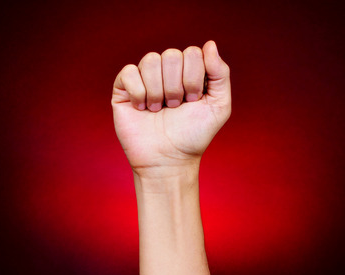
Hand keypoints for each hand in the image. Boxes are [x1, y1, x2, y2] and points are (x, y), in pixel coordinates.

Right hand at [111, 40, 230, 178]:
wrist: (168, 160)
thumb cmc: (193, 136)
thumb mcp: (219, 107)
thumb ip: (221, 74)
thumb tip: (209, 43)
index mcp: (189, 72)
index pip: (193, 53)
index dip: (194, 79)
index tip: (193, 102)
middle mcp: (166, 73)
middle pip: (172, 55)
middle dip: (177, 87)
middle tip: (175, 108)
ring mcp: (144, 79)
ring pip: (151, 60)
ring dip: (159, 91)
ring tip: (158, 110)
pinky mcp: (124, 89)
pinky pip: (129, 72)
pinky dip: (139, 93)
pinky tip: (142, 109)